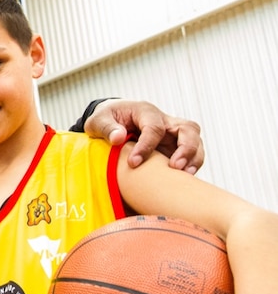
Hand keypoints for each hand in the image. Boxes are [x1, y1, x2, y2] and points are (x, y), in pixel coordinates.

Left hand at [83, 99, 203, 173]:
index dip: (146, 146)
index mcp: (146, 112)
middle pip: (188, 129)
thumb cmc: (106, 119)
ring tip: (185, 176)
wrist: (113, 121)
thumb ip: (106, 127)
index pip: (153, 127)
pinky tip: (183, 181)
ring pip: (195, 141)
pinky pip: (191, 155)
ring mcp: (173, 135)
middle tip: (174, 167)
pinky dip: (191, 166)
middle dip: (186, 148)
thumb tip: (118, 138)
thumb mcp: (98, 120)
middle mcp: (165, 122)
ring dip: (194, 158)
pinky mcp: (175, 148)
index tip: (133, 163)